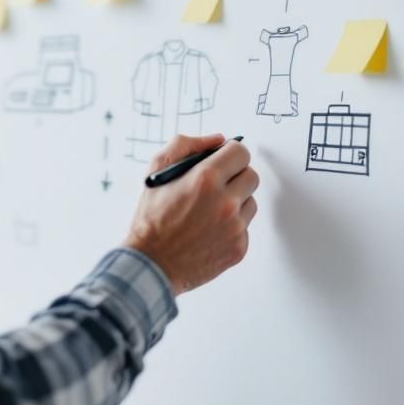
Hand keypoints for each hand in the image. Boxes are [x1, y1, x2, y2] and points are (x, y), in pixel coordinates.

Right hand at [125, 134, 259, 295]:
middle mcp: (225, 202)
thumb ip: (186, 146)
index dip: (231, 154)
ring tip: (210, 211)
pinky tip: (210, 231)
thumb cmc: (151, 219)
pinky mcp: (239, 248)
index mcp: (206, 179)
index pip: (241, 152)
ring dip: (236, 202)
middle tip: (217, 185)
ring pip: (251, 202)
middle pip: (252, 176)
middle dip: (236, 176)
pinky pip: (245, 227)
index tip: (224, 160)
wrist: (151, 265)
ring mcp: (235, 227)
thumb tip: (217, 139)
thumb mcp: (157, 172)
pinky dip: (232, 226)